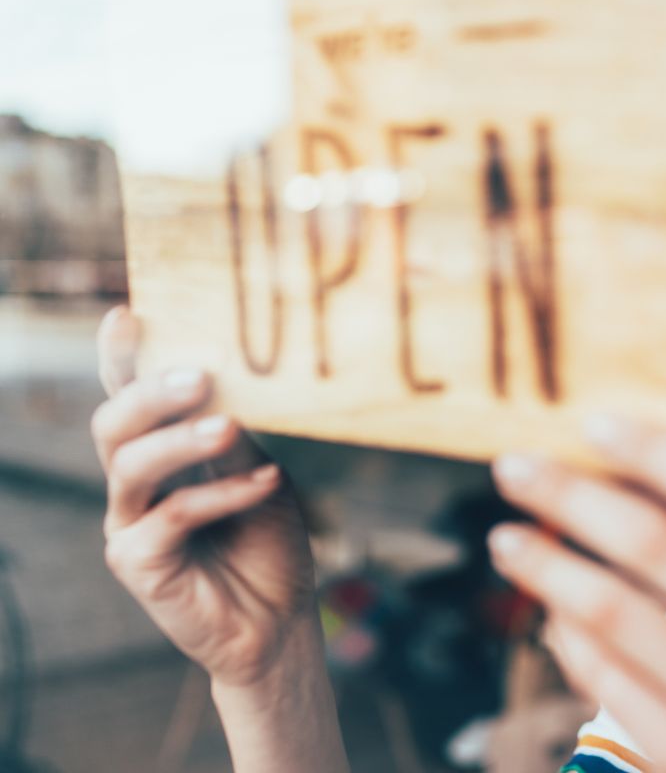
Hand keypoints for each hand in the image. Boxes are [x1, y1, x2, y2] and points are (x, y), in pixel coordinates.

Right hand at [91, 306, 318, 687]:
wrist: (281, 621)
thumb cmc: (268, 543)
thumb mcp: (262, 475)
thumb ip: (237, 437)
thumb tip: (225, 382)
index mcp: (161, 452)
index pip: (131, 396)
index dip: (121, 358)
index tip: (128, 314)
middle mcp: (134, 483)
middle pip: (114, 424)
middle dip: (150, 393)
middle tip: (200, 375)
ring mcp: (129, 523)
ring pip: (131, 465)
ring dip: (180, 441)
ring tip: (228, 426)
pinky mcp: (137, 563)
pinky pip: (172, 516)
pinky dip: (221, 496)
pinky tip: (265, 484)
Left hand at [488, 417, 665, 772]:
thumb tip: (612, 455)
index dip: (656, 449)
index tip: (590, 424)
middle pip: (656, 542)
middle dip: (570, 496)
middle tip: (513, 467)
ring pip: (611, 610)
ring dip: (544, 564)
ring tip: (505, 538)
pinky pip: (600, 671)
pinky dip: (565, 629)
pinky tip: (549, 606)